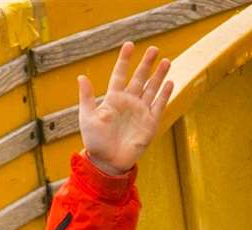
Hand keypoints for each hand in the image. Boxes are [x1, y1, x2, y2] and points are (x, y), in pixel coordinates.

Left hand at [79, 42, 172, 175]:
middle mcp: (129, 102)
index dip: (125, 60)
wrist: (107, 162)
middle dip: (146, 64)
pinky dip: (164, 94)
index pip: (120, 74)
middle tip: (153, 49)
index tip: (129, 45)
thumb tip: (81, 76)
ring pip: (152, 88)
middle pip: (139, 78)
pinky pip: (159, 105)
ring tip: (166, 61)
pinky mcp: (150, 123)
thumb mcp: (87, 118)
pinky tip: (170, 82)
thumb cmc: (95, 142)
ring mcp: (141, 111)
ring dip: (159, 75)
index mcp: (113, 99)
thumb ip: (87, 97)